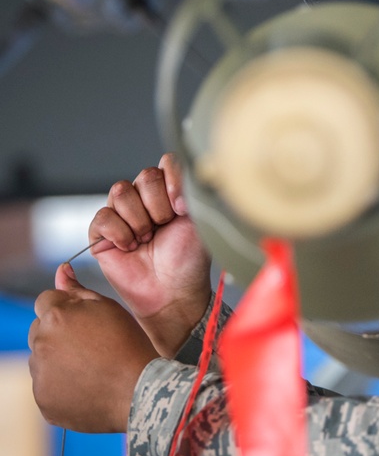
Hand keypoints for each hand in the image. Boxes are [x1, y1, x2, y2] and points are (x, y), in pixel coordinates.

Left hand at [29, 264, 158, 432]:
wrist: (139, 391)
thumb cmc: (129, 345)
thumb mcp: (109, 308)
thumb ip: (78, 290)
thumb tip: (61, 270)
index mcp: (56, 316)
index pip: (45, 301)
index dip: (66, 308)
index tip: (86, 322)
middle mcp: (41, 343)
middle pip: (39, 330)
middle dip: (58, 333)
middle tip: (92, 346)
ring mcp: (40, 374)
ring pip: (42, 359)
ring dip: (59, 359)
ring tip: (92, 368)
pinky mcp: (43, 400)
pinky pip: (47, 387)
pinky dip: (62, 386)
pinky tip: (88, 385)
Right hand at [90, 153, 211, 356]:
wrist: (173, 292)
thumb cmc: (189, 261)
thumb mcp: (200, 222)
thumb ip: (191, 191)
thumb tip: (178, 168)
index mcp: (171, 193)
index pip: (166, 163)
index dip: (173, 181)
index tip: (182, 208)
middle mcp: (146, 199)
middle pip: (144, 176)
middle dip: (158, 205)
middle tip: (164, 227)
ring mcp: (122, 214)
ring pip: (121, 191)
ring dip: (139, 220)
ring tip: (147, 239)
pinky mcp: (101, 232)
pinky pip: (103, 216)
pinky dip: (120, 233)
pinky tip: (131, 247)